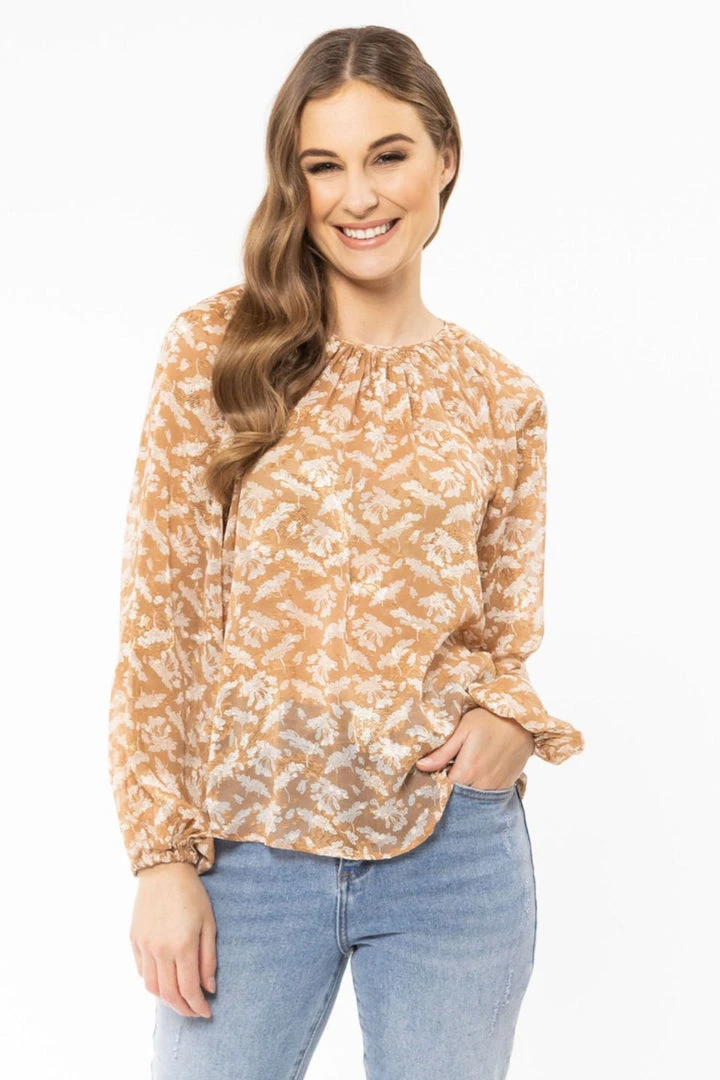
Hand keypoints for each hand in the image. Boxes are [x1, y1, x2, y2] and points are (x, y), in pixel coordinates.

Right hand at [130, 862, 216, 1018]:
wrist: (163, 870)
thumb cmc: (192, 894)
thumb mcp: (209, 923)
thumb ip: (208, 958)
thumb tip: (208, 988)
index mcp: (183, 945)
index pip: (189, 989)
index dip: (198, 1006)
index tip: (207, 1012)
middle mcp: (160, 950)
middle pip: (169, 994)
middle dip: (184, 1009)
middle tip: (195, 1012)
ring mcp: (144, 946)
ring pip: (152, 988)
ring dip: (167, 1000)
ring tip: (180, 1000)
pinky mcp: (134, 940)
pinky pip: (142, 972)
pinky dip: (153, 983)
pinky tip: (165, 981)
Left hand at [415, 707, 534, 788]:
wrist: (523, 720)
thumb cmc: (489, 719)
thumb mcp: (462, 730)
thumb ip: (442, 752)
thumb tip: (420, 766)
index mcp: (467, 770)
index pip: (444, 788)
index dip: (436, 781)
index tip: (434, 771)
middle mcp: (482, 784)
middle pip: (458, 795)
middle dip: (450, 787)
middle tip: (447, 770)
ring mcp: (496, 787)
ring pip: (473, 798)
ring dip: (465, 788)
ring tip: (463, 770)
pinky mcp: (506, 785)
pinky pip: (487, 795)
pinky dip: (479, 789)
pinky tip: (477, 773)